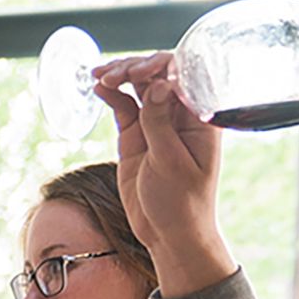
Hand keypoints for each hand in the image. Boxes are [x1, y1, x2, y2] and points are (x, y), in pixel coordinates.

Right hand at [93, 54, 235, 296]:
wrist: (168, 233)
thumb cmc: (182, 202)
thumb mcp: (171, 163)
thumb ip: (161, 123)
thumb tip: (158, 85)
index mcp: (200, 118)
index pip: (184, 76)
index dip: (160, 65)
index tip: (136, 70)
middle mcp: (180, 115)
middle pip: (158, 75)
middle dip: (134, 67)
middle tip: (111, 74)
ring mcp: (157, 123)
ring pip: (138, 87)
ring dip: (119, 76)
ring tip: (99, 76)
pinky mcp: (136, 136)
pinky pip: (123, 107)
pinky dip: (111, 95)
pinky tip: (98, 89)